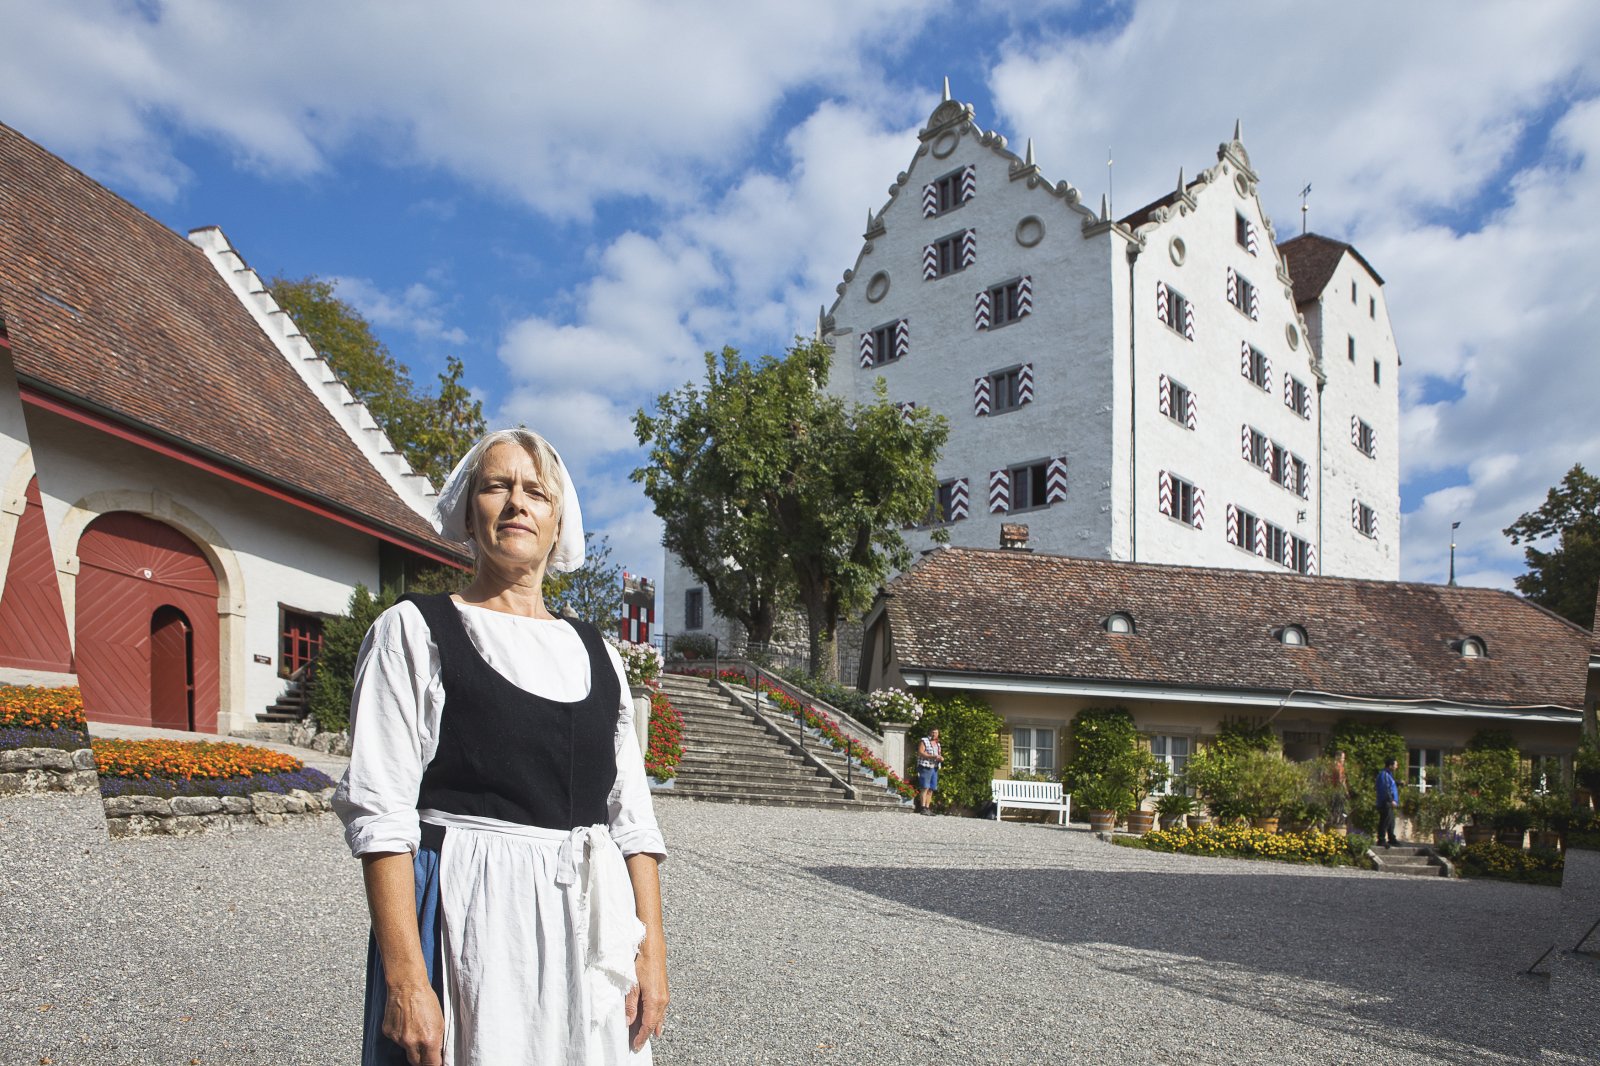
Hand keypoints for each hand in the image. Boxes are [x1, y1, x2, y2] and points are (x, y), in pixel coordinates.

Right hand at [382, 980, 444, 1065]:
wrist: (406, 985)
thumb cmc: (426, 1000)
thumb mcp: (440, 1021)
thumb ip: (438, 1041)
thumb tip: (437, 1055)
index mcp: (429, 1040)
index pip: (431, 1065)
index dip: (435, 1064)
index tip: (436, 1062)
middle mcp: (412, 1042)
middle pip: (416, 1063)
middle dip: (421, 1059)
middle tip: (425, 1049)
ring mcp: (398, 1039)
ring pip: (405, 1050)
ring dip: (410, 1044)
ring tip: (414, 1026)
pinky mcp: (388, 1033)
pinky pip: (395, 1040)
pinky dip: (400, 1035)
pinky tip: (404, 1021)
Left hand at [626, 936, 668, 1051]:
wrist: (652, 945)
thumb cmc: (641, 962)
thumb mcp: (632, 984)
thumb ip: (631, 1005)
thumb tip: (629, 1021)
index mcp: (655, 1001)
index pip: (648, 1025)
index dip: (641, 1037)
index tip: (635, 1046)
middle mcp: (663, 1000)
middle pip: (654, 1023)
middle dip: (646, 1034)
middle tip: (637, 1043)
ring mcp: (665, 995)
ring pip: (658, 1017)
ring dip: (651, 1026)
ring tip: (645, 1036)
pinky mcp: (664, 990)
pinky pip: (661, 1009)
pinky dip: (656, 1017)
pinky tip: (655, 1021)